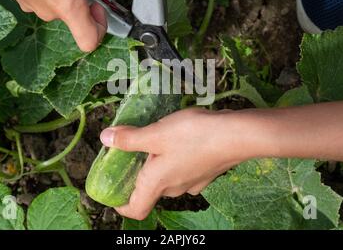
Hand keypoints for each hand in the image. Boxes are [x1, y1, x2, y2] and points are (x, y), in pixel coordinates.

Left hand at [99, 108, 259, 219]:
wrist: (237, 135)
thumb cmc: (193, 136)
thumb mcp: (156, 133)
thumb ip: (129, 138)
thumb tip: (105, 139)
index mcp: (157, 183)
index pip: (135, 209)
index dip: (120, 203)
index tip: (112, 189)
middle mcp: (174, 189)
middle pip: (150, 190)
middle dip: (138, 173)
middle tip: (132, 151)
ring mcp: (193, 183)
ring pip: (168, 178)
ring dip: (158, 164)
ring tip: (156, 140)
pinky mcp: (206, 173)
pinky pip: (184, 171)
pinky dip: (176, 160)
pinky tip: (179, 141)